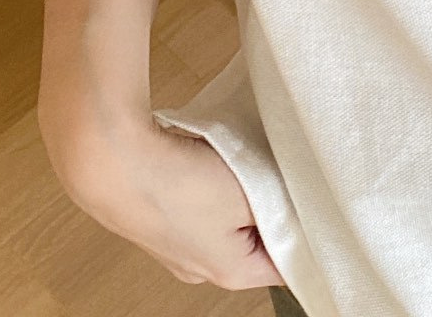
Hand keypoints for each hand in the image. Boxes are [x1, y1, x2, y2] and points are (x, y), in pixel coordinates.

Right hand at [46, 109, 286, 290]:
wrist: (113, 161)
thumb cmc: (177, 182)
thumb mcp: (247, 191)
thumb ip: (279, 205)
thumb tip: (297, 209)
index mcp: (230, 272)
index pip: (284, 264)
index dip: (305, 234)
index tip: (319, 205)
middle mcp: (201, 267)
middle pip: (256, 240)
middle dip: (271, 207)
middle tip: (283, 175)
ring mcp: (177, 244)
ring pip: (227, 218)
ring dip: (240, 191)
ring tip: (244, 162)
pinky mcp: (161, 215)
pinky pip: (200, 203)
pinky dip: (212, 182)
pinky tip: (211, 159)